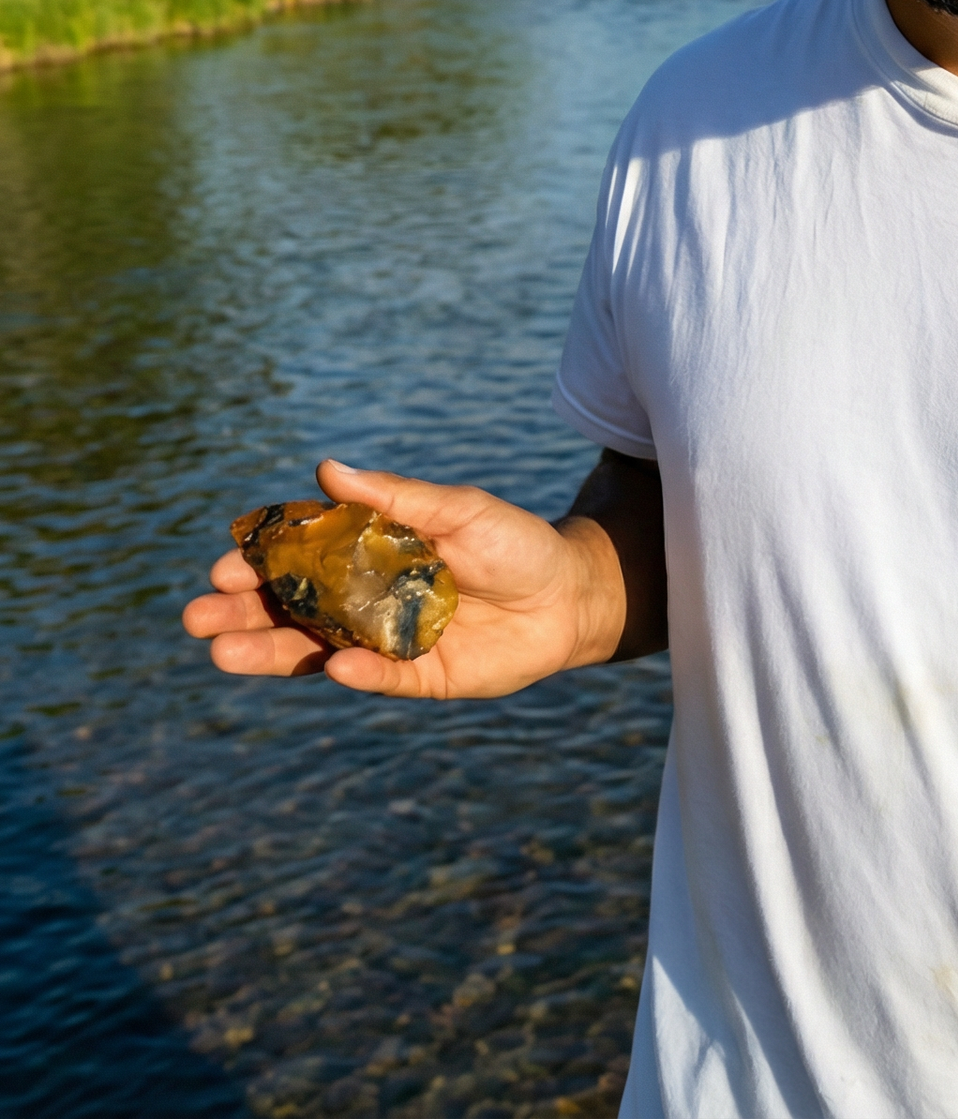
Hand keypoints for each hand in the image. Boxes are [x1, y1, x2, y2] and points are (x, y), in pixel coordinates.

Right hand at [181, 458, 624, 698]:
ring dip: (272, 652)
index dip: (262, 560)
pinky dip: (357, 673)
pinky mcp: (420, 677)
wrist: (571, 593)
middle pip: (292, 609)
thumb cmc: (513, 541)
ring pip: (317, 650)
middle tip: (195, 615)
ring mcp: (388, 642)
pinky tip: (333, 665)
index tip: (225, 560)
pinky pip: (381, 679)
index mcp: (369, 553)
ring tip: (221, 652)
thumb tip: (326, 468)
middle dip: (243, 612)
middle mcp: (367, 601)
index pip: (302, 558)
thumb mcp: (457, 509)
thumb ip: (395, 497)